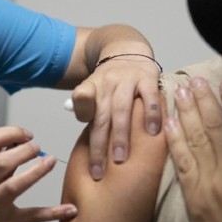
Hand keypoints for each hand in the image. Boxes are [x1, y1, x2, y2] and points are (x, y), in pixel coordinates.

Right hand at [0, 126, 76, 221]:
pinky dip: (53, 212)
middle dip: (23, 151)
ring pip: (13, 187)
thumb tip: (18, 139)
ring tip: (50, 162)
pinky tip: (69, 209)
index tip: (27, 135)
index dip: (11, 133)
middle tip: (37, 148)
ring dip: (35, 172)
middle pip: (1, 162)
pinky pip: (33, 216)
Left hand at [72, 54, 161, 179]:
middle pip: (100, 116)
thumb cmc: (110, 81)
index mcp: (91, 86)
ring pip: (121, 109)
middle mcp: (107, 82)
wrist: (127, 49)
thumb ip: (85, 104)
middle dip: (98, 145)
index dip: (81, 114)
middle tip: (98, 171)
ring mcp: (127, 79)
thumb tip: (68, 109)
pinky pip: (149, 97)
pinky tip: (152, 133)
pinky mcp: (147, 77)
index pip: (81, 98)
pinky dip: (151, 114)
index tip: (82, 141)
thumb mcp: (93, 88)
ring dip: (121, 135)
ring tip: (121, 158)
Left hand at [163, 78, 221, 221]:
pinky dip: (175, 143)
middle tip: (194, 80)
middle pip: (213, 126)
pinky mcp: (195, 204)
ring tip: (178, 93)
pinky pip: (181, 166)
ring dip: (185, 113)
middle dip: (202, 99)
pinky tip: (170, 126)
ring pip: (193, 141)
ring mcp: (210, 187)